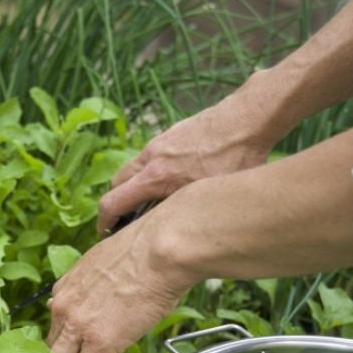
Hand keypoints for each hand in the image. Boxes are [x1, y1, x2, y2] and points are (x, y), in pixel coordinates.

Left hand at [47, 214, 193, 352]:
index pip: (56, 324)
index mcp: (66, 287)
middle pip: (51, 347)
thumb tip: (106, 297)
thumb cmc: (147, 250)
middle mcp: (64, 306)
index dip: (59, 344)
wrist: (160, 251)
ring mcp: (79, 327)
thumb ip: (97, 283)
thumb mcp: (107, 260)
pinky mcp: (99, 344)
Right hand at [95, 91, 273, 234]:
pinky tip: (175, 181)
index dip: (104, 222)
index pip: (113, 202)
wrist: (248, 118)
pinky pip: (151, 156)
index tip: (106, 234)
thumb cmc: (236, 158)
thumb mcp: (211, 196)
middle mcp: (151, 157)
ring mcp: (161, 142)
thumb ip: (187, 212)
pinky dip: (151, 171)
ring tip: (153, 203)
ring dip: (135, 186)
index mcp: (155, 177)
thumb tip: (179, 233)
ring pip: (135, 168)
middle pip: (118, 184)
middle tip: (128, 222)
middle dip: (117, 203)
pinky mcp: (173, 134)